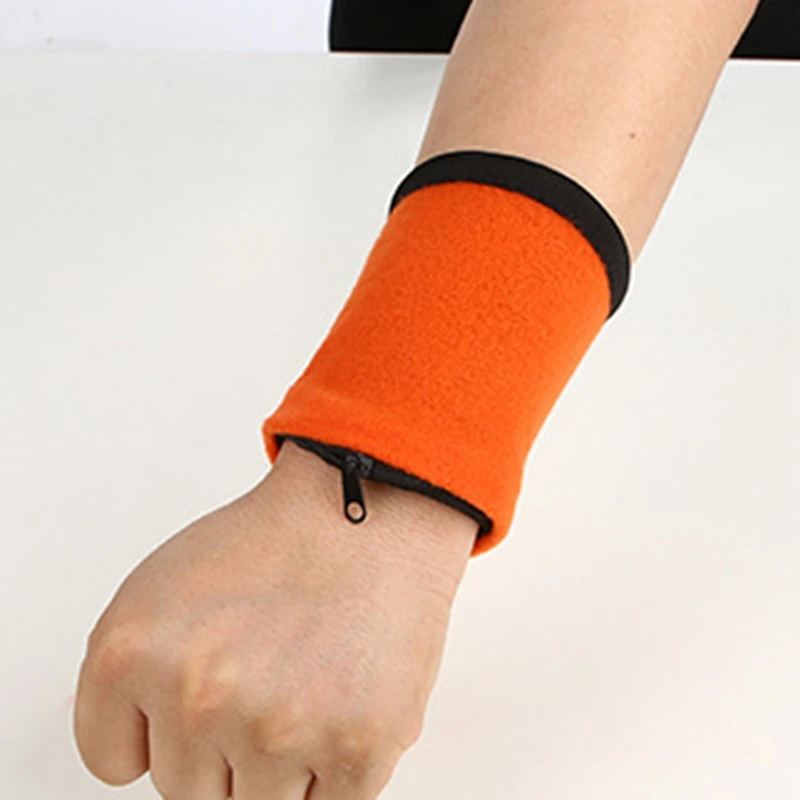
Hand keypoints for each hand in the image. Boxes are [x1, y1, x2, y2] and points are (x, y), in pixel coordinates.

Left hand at [73, 439, 477, 798]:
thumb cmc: (275, 546)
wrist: (366, 516)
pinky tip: (341, 702)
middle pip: (188, 789)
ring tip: (308, 680)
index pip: (118, 762)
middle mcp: (199, 697)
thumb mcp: (162, 590)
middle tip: (268, 670)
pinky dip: (334, 769)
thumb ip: (130, 679)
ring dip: (282, 760)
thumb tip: (138, 755)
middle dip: (226, 741)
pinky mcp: (355, 750)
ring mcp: (278, 729)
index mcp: (133, 653)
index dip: (167, 725)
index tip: (202, 689)